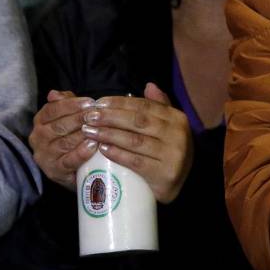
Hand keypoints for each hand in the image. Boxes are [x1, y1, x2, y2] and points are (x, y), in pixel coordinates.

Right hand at [29, 90, 99, 190]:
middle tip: (97, 115)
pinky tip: (93, 145)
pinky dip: (81, 153)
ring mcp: (45, 156)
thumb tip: (54, 93)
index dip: (71, 105)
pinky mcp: (54, 171)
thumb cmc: (70, 136)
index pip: (52, 110)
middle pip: (59, 126)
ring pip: (64, 142)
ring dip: (83, 135)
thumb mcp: (67, 117)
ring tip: (99, 129)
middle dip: (80, 119)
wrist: (71, 167)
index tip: (90, 102)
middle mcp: (38, 138)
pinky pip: (68, 161)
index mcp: (40, 122)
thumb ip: (64, 103)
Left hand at [78, 83, 194, 202]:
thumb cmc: (167, 152)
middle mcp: (178, 134)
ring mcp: (173, 155)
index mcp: (177, 118)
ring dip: (109, 134)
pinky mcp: (165, 174)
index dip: (120, 103)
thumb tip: (149, 85)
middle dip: (110, 117)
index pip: (145, 106)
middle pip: (138, 121)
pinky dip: (118, 154)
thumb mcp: (168, 127)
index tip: (98, 103)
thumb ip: (159, 106)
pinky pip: (137, 161)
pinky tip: (103, 149)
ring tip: (89, 131)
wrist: (180, 185)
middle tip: (88, 117)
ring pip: (135, 140)